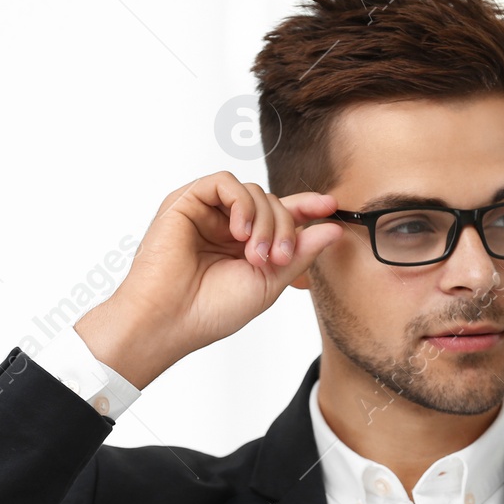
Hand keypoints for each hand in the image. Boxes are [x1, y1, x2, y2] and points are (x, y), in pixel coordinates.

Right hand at [74, 171, 343, 387]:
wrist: (169, 320)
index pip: (281, 215)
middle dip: (285, 227)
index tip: (331, 207)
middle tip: (278, 259)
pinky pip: (225, 182)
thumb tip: (333, 229)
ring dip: (265, 220)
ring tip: (256, 254)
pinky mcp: (186, 202)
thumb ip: (300, 253)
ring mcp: (207, 213)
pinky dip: (241, 203)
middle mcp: (226, 226)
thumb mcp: (269, 283)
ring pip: (253, 192)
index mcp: (245, 246)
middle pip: (273, 203)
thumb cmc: (211, 310)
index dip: (307, 207)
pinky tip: (239, 232)